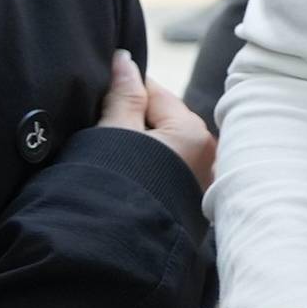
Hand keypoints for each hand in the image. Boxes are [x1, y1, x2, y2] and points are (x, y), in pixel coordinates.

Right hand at [96, 49, 213, 188]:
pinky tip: (127, 169)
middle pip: (163, 118)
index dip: (125, 87)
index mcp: (192, 132)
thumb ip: (122, 95)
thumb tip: (124, 58)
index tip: (100, 89)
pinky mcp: (188, 199)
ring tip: (111, 150)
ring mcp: (200, 178)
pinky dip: (148, 163)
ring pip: (165, 144)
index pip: (156, 92)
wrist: (122, 249)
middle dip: (133, 116)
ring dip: (141, 142)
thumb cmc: (118, 185)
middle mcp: (207, 153)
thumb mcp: (115, 134)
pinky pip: (167, 166)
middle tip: (99, 123)